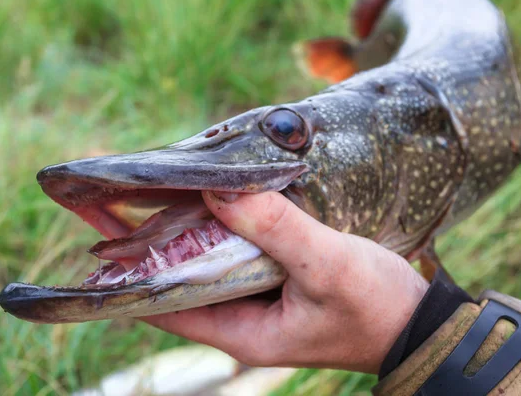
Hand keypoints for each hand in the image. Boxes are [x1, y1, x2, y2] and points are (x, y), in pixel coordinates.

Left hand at [140, 191, 428, 373]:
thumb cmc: (376, 307)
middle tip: (120, 197)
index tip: (100, 227)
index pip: (164, 303)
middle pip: (182, 277)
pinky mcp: (279, 281)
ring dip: (188, 228)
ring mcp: (260, 299)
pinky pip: (239, 251)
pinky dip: (225, 226)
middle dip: (151, 240)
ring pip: (210, 261)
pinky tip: (215, 198)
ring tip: (158, 190)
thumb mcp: (326, 266)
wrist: (421, 325)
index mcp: (241, 332)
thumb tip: (217, 188)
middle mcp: (242, 318)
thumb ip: (274, 228)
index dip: (129, 268)